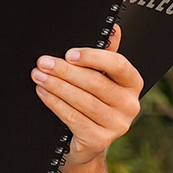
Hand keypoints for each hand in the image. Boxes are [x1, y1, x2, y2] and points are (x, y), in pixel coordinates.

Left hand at [34, 26, 142, 165]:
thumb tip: (112, 30)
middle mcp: (130, 105)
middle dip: (65, 71)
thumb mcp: (103, 79)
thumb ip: (106, 56)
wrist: (88, 143)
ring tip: (39, 76)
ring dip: (57, 86)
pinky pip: (73, 118)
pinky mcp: (100, 140)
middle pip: (95, 83)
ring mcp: (117, 125)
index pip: (117, 64)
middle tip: (44, 63)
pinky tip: (44, 93)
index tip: (69, 54)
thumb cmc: (94, 104)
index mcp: (133, 84)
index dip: (92, 57)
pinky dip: (55, 104)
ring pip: (82, 100)